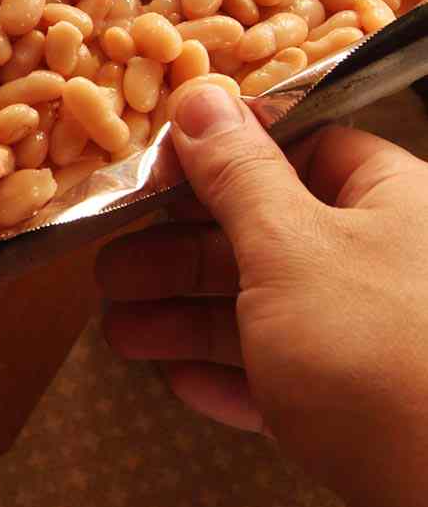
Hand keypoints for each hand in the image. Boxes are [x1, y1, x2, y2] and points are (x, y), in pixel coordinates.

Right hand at [99, 83, 427, 506]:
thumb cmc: (377, 356)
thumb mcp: (288, 246)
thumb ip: (237, 173)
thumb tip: (202, 95)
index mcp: (396, 202)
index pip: (305, 149)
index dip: (224, 157)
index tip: (154, 174)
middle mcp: (396, 263)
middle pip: (271, 236)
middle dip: (181, 255)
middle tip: (111, 267)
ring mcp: (385, 340)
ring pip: (271, 311)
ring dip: (190, 320)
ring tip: (122, 335)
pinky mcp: (371, 410)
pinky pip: (289, 378)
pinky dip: (232, 376)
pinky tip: (182, 383)